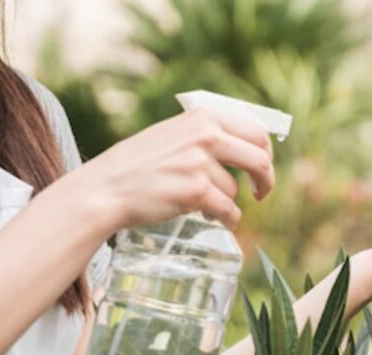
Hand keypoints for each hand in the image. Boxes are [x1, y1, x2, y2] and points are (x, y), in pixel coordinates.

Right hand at [57, 107, 274, 233]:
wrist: (105, 188)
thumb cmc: (138, 165)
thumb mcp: (174, 135)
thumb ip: (207, 136)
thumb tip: (250, 148)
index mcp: (203, 117)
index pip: (256, 131)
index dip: (266, 153)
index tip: (262, 168)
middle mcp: (205, 135)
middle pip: (260, 159)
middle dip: (266, 180)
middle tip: (261, 193)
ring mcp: (201, 163)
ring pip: (235, 190)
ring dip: (225, 202)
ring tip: (202, 205)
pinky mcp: (196, 190)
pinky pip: (228, 211)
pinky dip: (226, 220)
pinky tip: (214, 219)